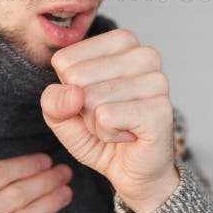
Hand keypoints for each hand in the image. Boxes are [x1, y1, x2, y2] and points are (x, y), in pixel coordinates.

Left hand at [40, 28, 178, 212]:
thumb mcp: (62, 114)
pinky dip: (107, 134)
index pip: (65, 60)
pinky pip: (107, 117)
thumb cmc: (100, 132)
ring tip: (117, 125)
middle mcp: (143, 54)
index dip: (69, 90)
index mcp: (121, 42)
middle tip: (105, 117)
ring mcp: (156, 80)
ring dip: (95, 123)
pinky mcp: (160, 108)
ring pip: (92, 98)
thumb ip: (52, 99)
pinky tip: (127, 135)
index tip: (92, 101)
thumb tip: (73, 93)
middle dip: (82, 108)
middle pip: (77, 76)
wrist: (132, 171)